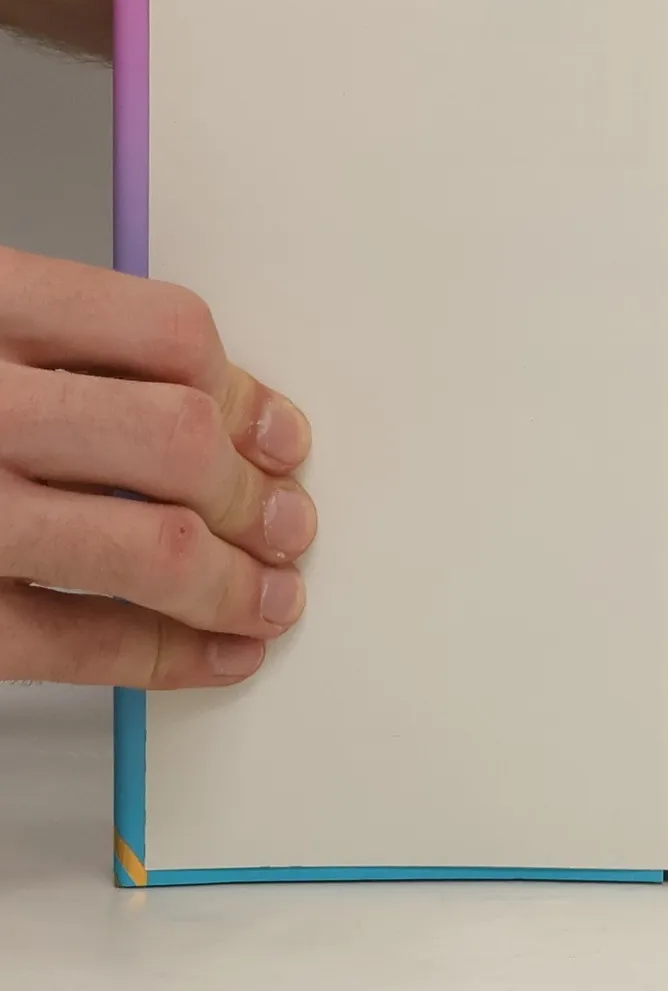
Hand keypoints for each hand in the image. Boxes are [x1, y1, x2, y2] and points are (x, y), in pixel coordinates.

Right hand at [0, 246, 315, 686]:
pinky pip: (70, 639)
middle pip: (177, 439)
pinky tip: (213, 656)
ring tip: (271, 595)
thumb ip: (52, 349)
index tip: (281, 434)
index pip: (165, 334)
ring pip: (149, 544)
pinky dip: (163, 657)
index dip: (245, 391)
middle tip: (292, 524)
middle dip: (255, 496)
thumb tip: (211, 408)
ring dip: (235, 581)